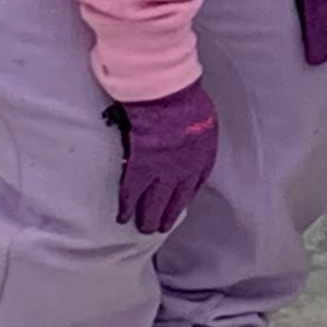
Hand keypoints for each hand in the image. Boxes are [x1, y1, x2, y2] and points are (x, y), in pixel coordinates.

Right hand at [115, 82, 220, 236]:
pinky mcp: (141, 169)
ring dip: (148, 218)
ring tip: (144, 229)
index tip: (181, 202)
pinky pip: (132, 192)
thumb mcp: (204, 116)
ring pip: (155, 202)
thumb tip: (193, 130)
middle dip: (168, 214)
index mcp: (203, 154)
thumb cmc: (188, 98)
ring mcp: (163, 171)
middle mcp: (185, 169)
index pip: (196, 182)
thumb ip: (198, 130)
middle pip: (177, 199)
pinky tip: (122, 217)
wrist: (169, 97)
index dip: (187, 195)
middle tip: (161, 227)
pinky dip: (126, 205)